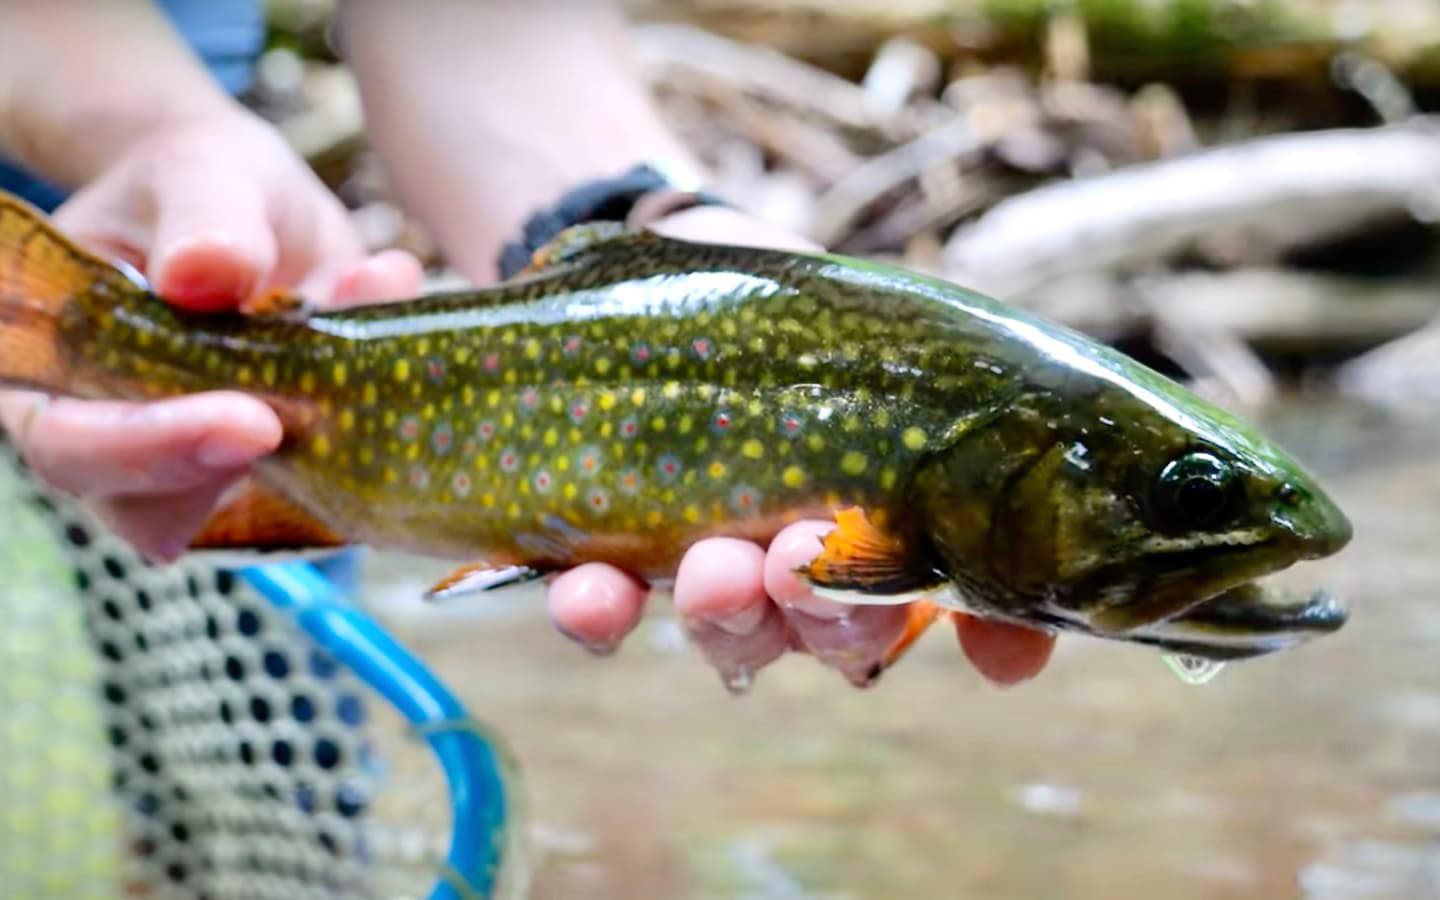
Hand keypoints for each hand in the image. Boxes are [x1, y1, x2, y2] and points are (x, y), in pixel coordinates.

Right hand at [0, 108, 423, 560]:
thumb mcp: (198, 169)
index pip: (70, 444)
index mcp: (60, 370)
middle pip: (151, 510)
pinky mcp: (286, 468)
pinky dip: (372, 425)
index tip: (246, 423)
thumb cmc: (195, 184)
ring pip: (255, 510)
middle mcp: (124, 435)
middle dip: (229, 473)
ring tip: (364, 304)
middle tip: (294, 421)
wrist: (251, 200)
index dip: (148, 449)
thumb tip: (207, 272)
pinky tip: (390, 319)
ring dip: (320, 447)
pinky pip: (333, 482)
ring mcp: (208, 464)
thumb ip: (202, 216)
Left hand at [544, 204, 1056, 687]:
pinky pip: (603, 612)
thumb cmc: (815, 323)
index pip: (938, 607)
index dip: (973, 636)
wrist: (683, 266)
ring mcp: (709, 566)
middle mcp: (803, 573)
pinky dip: (596, 612)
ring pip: (731, 630)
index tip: (994, 651)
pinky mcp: (611, 549)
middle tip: (807, 562)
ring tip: (717, 567)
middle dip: (830, 610)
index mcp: (885, 533)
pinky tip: (586, 589)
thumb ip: (976, 436)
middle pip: (832, 631)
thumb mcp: (904, 350)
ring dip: (727, 611)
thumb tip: (1050, 555)